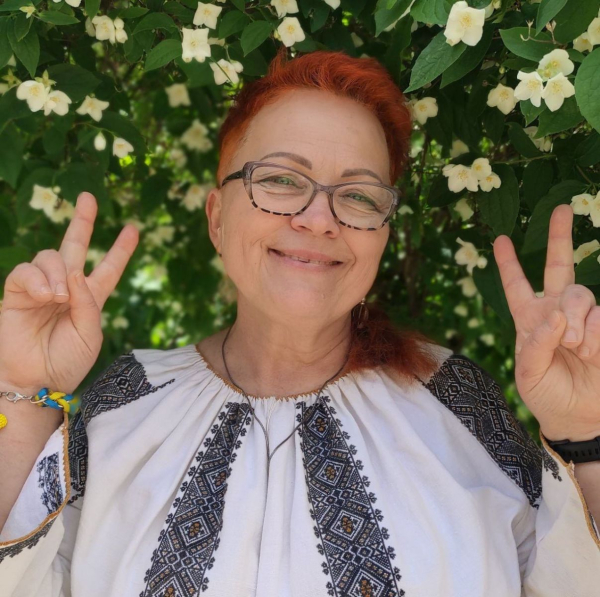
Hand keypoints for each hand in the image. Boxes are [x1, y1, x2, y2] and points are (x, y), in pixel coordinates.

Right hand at [0, 192, 138, 395]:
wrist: (34, 382)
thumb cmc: (67, 362)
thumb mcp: (90, 334)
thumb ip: (87, 301)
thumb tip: (74, 270)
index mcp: (90, 299)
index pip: (108, 269)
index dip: (120, 250)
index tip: (133, 229)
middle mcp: (67, 288)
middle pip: (75, 246)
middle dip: (82, 221)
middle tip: (88, 197)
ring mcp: (41, 288)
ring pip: (50, 256)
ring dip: (56, 272)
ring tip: (59, 298)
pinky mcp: (16, 293)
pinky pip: (24, 271)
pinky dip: (36, 278)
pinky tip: (45, 295)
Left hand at [493, 204, 599, 441]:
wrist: (577, 417)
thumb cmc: (546, 393)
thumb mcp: (528, 372)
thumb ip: (537, 342)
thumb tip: (556, 315)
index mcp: (529, 319)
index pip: (517, 286)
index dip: (509, 264)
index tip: (500, 239)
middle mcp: (556, 311)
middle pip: (559, 266)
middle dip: (559, 236)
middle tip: (561, 209)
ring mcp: (584, 318)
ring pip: (580, 294)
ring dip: (575, 320)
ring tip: (574, 348)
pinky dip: (593, 335)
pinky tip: (589, 352)